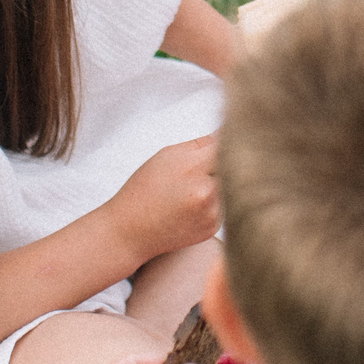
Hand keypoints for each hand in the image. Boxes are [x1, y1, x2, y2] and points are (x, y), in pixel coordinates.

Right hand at [104, 136, 220, 262]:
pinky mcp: (213, 228)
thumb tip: (228, 132)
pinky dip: (214, 202)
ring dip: (219, 183)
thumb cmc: (145, 189)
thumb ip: (201, 144)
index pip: (229, 145)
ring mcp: (212, 213)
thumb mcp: (167, 156)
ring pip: (231, 186)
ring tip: (190, 189)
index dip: (229, 141)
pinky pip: (225, 205)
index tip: (229, 139)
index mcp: (193, 168)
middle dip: (222, 164)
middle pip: (234, 166)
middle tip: (198, 171)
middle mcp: (206, 192)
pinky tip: (191, 205)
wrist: (129, 231)